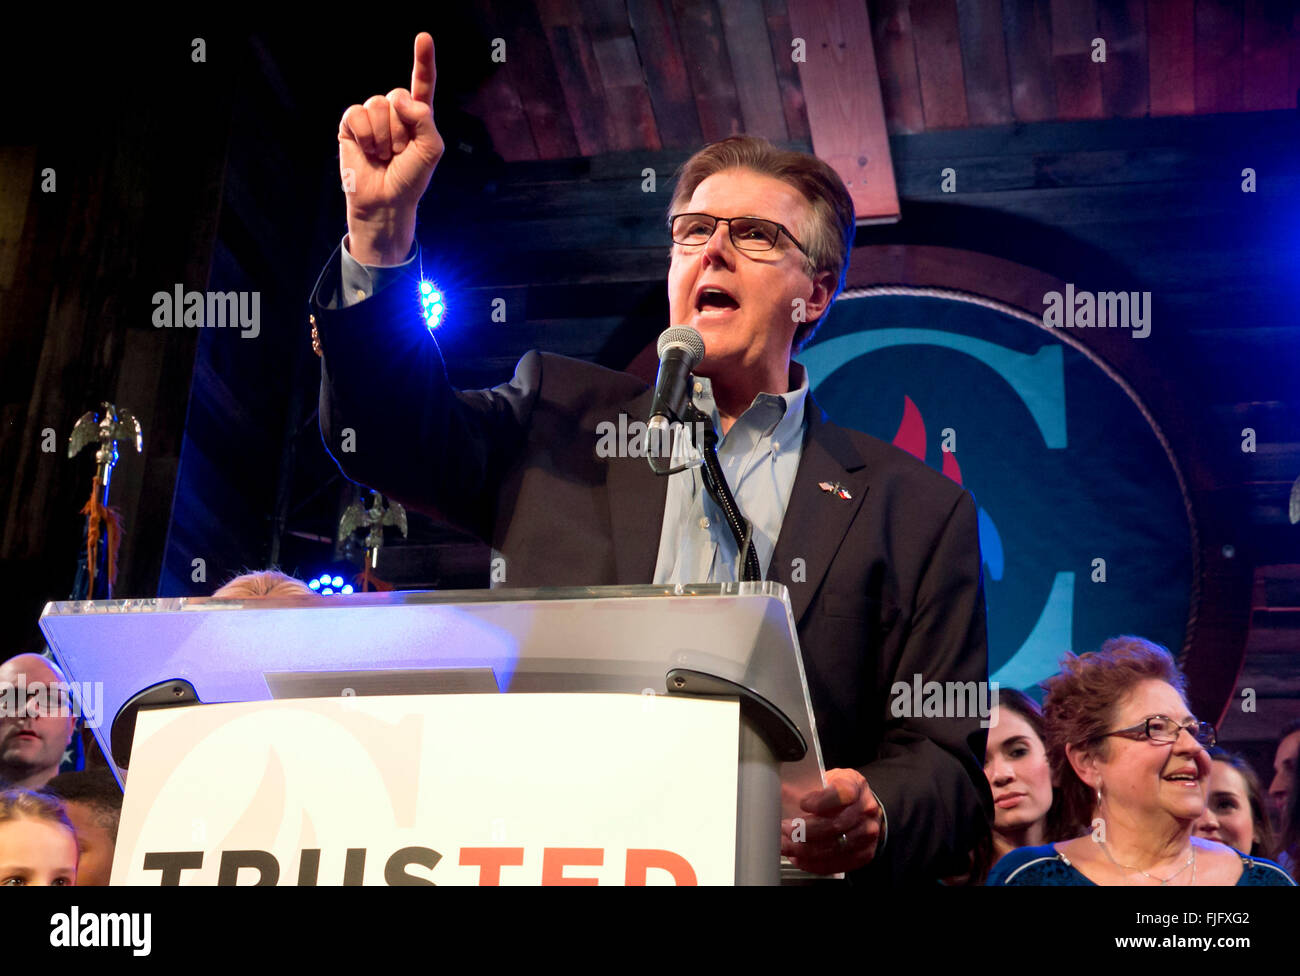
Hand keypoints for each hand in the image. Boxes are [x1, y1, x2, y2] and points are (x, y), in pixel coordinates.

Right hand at [339, 32, 444, 263]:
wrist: (386, 202)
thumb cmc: (410, 178)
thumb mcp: (431, 150)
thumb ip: (425, 120)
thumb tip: (400, 99)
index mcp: (418, 116)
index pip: (422, 84)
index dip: (423, 61)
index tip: (423, 38)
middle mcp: (394, 112)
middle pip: (397, 96)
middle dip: (400, 129)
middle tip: (398, 153)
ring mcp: (372, 117)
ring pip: (377, 105)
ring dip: (383, 136)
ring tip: (383, 155)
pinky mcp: (351, 125)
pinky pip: (357, 114)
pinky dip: (365, 135)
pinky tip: (368, 151)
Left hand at [780, 768, 881, 874]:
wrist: (863, 809)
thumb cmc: (840, 793)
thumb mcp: (826, 779)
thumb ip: (806, 785)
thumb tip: (778, 789)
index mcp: (855, 786)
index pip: (841, 794)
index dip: (820, 801)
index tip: (802, 803)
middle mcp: (865, 810)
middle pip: (835, 825)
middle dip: (805, 830)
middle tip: (784, 829)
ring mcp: (866, 834)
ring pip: (833, 847)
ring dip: (804, 848)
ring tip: (785, 844)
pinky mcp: (863, 854)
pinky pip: (835, 863)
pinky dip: (812, 862)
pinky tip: (797, 856)